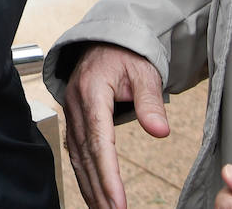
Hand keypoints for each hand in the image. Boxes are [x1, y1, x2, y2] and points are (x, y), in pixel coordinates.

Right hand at [62, 43, 169, 208]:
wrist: (107, 39)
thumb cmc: (126, 54)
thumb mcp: (144, 72)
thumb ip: (150, 102)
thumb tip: (160, 130)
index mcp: (92, 93)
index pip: (99, 142)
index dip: (108, 175)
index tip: (117, 202)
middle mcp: (76, 105)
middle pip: (85, 156)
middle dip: (98, 190)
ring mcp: (71, 112)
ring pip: (77, 157)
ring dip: (89, 187)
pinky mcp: (74, 118)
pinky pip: (76, 151)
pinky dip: (84, 175)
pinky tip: (93, 192)